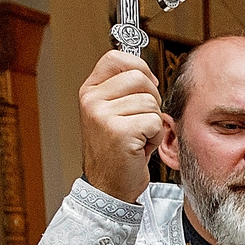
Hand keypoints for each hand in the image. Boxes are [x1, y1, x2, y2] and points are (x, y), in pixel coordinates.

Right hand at [79, 48, 162, 202]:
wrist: (108, 187)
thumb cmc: (116, 151)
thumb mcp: (112, 112)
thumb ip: (123, 89)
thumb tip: (146, 71)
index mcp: (89, 91)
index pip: (116, 58)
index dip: (139, 67)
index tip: (147, 84)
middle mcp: (92, 100)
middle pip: (139, 78)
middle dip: (151, 99)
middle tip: (141, 120)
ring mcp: (103, 115)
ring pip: (151, 102)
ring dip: (152, 123)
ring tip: (136, 137)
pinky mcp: (119, 132)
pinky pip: (155, 122)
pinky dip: (155, 137)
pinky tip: (139, 147)